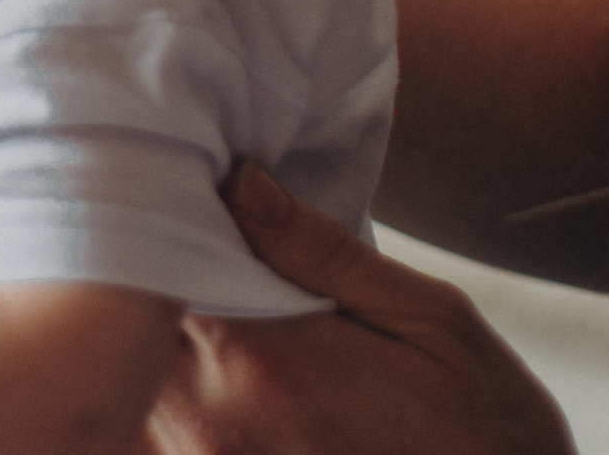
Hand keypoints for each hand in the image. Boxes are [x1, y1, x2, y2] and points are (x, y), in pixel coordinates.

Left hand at [143, 165, 575, 454]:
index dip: (158, 219)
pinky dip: (163, 403)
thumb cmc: (482, 427)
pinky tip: (211, 381)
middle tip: (183, 240)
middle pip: (125, 328)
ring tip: (199, 306)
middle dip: (144, 281)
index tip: (182, 191)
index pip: (154, 262)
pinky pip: (152, 436)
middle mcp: (210, 420)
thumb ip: (320, 251)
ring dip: (150, 346)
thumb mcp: (428, 319)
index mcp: (258, 358)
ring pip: (130, 385)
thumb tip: (237, 179)